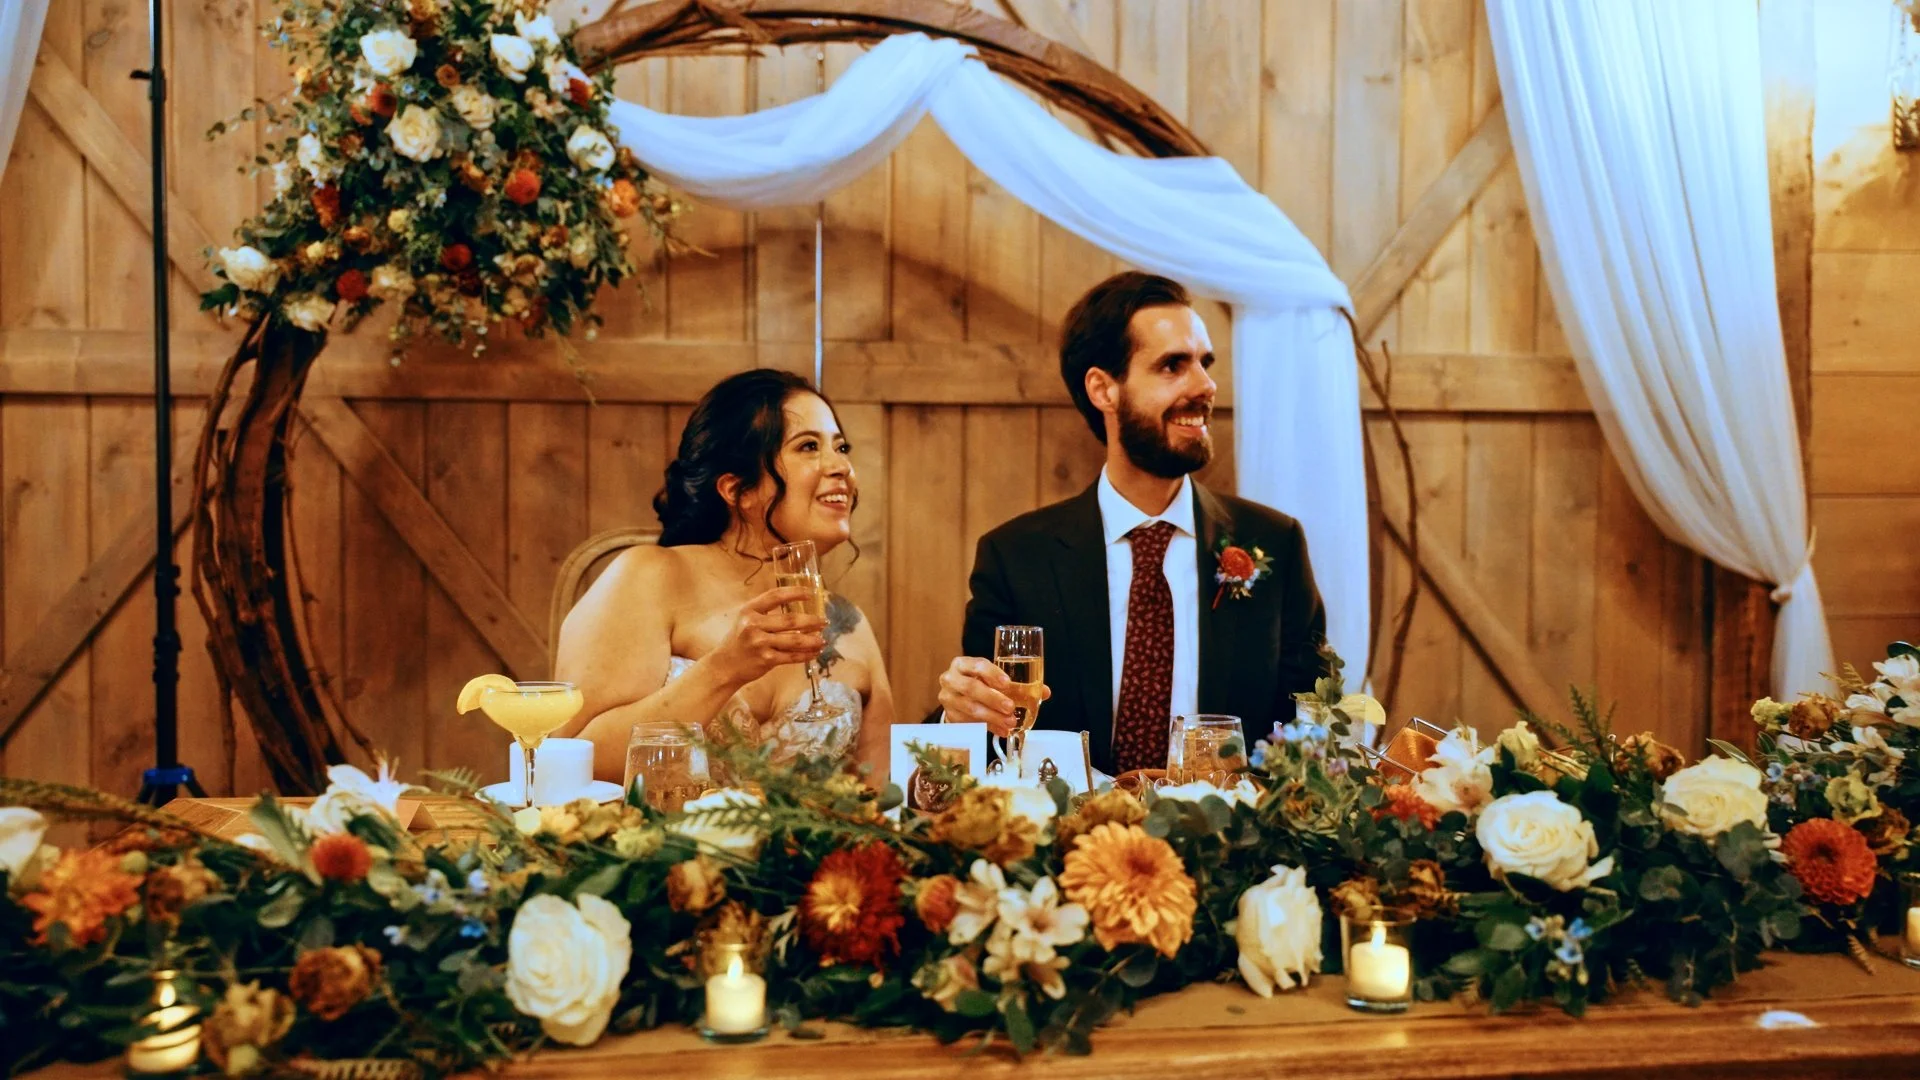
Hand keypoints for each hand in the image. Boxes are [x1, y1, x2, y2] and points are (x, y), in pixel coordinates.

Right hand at [707, 587, 826, 686]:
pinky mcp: (766, 660)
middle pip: (790, 620)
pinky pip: (792, 656)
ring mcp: (760, 643)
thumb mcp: (745, 620)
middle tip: (824, 621)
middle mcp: (753, 625)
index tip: (811, 593)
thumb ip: (765, 612)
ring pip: (795, 640)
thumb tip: (797, 607)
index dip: (795, 592)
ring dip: (813, 640)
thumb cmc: (738, 641)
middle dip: (811, 620)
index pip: (775, 596)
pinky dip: (806, 655)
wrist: (725, 666)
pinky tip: (814, 652)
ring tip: (823, 639)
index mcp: (749, 610)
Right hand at [937, 656, 1050, 737]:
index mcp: (962, 663)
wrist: (957, 696)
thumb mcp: (993, 678)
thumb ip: (1018, 685)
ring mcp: (948, 698)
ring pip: (970, 708)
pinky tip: (1001, 730)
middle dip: (993, 698)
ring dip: (992, 716)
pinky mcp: (949, 716)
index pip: (977, 665)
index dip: (992, 674)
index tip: (1007, 683)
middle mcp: (951, 678)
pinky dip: (987, 727)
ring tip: (1009, 722)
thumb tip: (1044, 692)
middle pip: (971, 687)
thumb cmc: (979, 683)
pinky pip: (969, 723)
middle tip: (1010, 707)